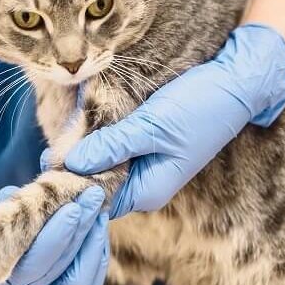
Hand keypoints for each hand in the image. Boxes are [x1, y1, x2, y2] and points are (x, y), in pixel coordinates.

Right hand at [0, 171, 107, 284]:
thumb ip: (1, 209)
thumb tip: (31, 194)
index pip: (34, 266)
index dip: (58, 237)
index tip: (73, 207)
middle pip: (63, 275)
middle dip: (82, 231)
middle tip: (94, 196)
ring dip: (93, 245)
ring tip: (97, 211)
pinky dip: (95, 258)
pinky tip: (96, 230)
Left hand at [65, 23, 284, 217]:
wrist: (236, 82)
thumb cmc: (199, 107)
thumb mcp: (151, 126)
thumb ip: (112, 145)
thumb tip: (72, 165)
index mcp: (149, 190)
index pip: (98, 201)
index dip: (71, 187)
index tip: (47, 166)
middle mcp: (146, 184)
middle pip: (98, 184)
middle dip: (74, 168)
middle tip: (48, 149)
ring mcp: (146, 164)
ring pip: (103, 164)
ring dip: (85, 150)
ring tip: (64, 134)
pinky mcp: (146, 144)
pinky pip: (114, 148)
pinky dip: (99, 137)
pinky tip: (82, 124)